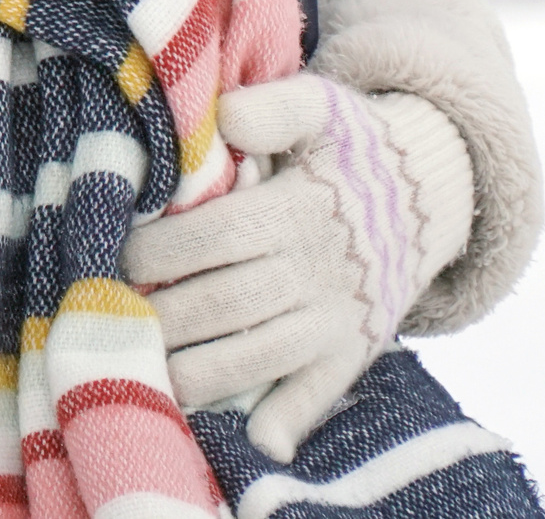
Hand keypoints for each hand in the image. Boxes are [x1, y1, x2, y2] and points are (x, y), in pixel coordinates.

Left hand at [122, 73, 473, 459]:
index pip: (217, 236)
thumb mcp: (322, 107)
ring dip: (198, 371)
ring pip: (259, 356)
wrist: (434, 190)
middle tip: (110, 316)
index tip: (118, 255)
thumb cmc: (353, 145)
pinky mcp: (352, 350)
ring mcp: (335, 317)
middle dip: (163, 315)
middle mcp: (316, 270)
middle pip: (227, 303)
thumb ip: (273, 108)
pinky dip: (284, 419)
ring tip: (143, 369)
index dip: (161, 250)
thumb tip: (225, 118)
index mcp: (300, 209)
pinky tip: (247, 438)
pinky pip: (317, 393)